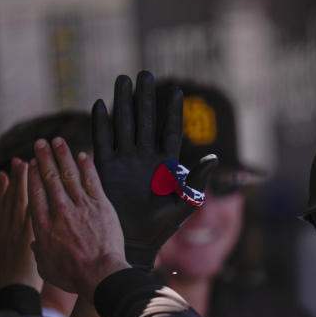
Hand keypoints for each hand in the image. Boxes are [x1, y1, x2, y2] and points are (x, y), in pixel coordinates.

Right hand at [0, 159, 42, 292]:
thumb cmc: (5, 286)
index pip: (0, 207)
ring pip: (24, 199)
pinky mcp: (35, 233)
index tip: (3, 175)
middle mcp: (8, 228)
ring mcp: (21, 229)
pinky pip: (39, 209)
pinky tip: (45, 182)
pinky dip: (42, 194)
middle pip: (13, 198)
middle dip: (17, 178)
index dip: (1, 191)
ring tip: (31, 163)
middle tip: (20, 160)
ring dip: (27, 180)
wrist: (17, 293)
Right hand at [27, 137, 128, 297]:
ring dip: (62, 155)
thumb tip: (34, 245)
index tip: (29, 163)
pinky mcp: (101, 207)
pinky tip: (82, 155)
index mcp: (43, 226)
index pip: (34, 194)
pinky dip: (86, 167)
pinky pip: (92, 182)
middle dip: (43, 158)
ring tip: (57, 141)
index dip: (31, 176)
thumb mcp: (45, 267)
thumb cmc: (73, 276)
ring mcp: (81, 207)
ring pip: (69, 175)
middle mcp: (59, 212)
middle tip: (39, 143)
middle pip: (49, 179)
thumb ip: (38, 251)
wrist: (100, 275)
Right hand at [91, 71, 217, 270]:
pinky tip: (101, 104)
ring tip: (122, 80)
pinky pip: (103, 142)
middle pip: (144, 121)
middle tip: (144, 73)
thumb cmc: (162, 227)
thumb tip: (214, 157)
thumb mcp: (184, 203)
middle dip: (144, 97)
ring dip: (123, 103)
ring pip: (124, 125)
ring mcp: (125, 161)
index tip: (176, 90)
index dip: (172, 111)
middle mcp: (144, 157)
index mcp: (165, 164)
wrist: (136, 242)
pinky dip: (101, 124)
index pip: (169, 131)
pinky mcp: (106, 168)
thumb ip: (197, 180)